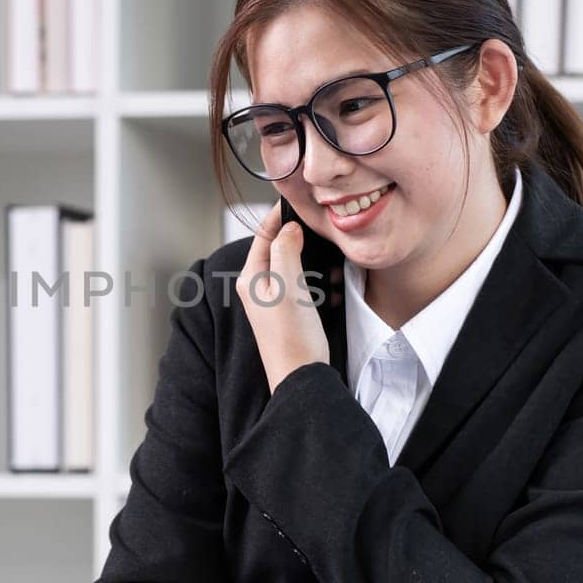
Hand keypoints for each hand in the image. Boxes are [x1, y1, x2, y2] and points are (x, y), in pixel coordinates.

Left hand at [235, 200, 329, 392]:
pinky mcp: (289, 313)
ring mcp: (273, 301)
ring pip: (296, 268)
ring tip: (331, 274)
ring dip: (316, 267)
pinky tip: (332, 293)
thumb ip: (286, 252)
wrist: (301, 380)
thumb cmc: (291, 340)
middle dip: (305, 244)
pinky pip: (305, 288)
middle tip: (325, 238)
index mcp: (250, 278)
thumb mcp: (288, 287)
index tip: (299, 202)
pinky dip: (320, 285)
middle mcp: (258, 288)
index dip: (280, 216)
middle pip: (281, 249)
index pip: (263, 235)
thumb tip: (289, 228)